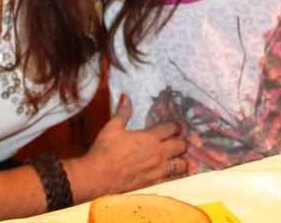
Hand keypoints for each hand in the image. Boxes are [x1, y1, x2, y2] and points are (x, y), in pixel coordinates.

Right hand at [65, 94, 186, 201]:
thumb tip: (125, 97)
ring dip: (182, 161)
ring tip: (177, 159)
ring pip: (182, 165)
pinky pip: (172, 179)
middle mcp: (158, 153)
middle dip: (182, 143)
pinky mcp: (153, 183)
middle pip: (181, 146)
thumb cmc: (104, 150)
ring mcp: (157, 170)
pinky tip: (169, 174)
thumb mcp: (112, 127)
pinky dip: (174, 176)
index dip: (176, 126)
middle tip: (178, 142)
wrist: (98, 176)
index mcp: (149, 137)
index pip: (171, 128)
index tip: (176, 127)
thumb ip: (122, 112)